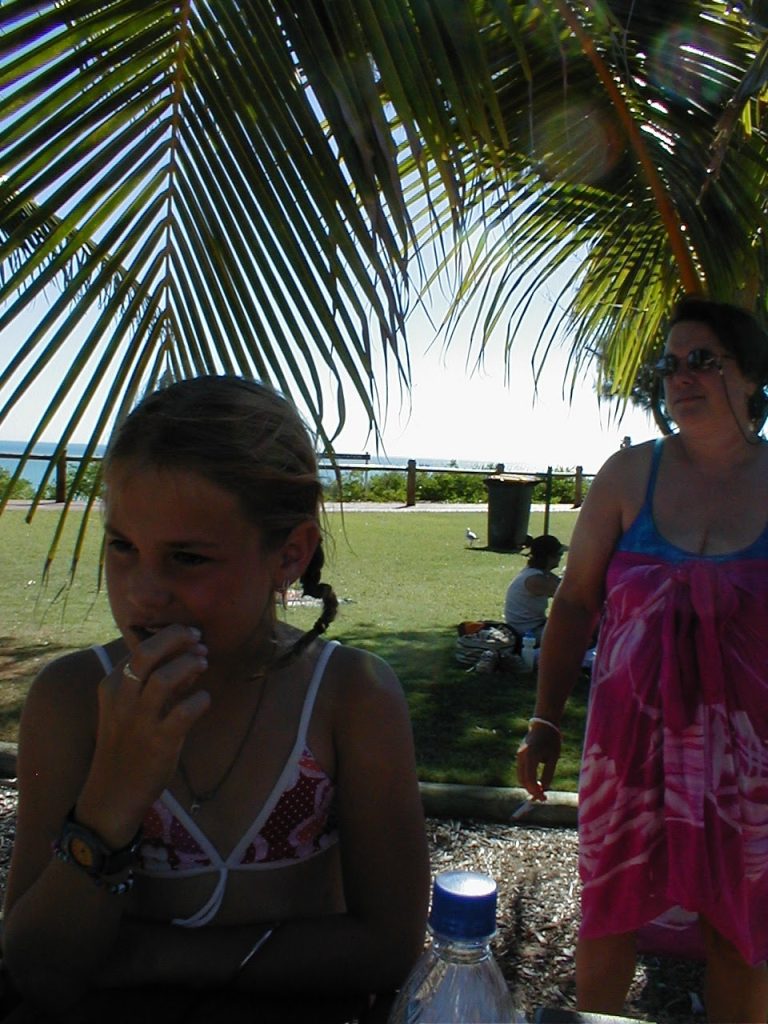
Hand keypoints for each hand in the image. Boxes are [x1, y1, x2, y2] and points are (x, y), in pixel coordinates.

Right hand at [80, 625, 209, 842]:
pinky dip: (200, 700)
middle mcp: (122, 700)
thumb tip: (189, 658)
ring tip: (203, 662)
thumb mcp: (130, 710)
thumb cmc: (126, 746)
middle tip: (198, 638)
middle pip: (146, 654)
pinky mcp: (159, 743)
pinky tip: (204, 700)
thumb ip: (155, 684)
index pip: (138, 648)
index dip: (167, 637)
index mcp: (111, 686)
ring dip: (190, 664)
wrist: (112, 794)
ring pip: (165, 678)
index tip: (188, 637)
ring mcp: (139, 721)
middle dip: (176, 638)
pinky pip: (184, 712)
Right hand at [516, 724, 560, 801]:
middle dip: (531, 790)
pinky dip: (528, 778)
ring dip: (529, 785)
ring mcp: (519, 755)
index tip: (544, 798)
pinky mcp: (520, 755)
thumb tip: (544, 789)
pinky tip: (538, 782)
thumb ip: (548, 774)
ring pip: (521, 776)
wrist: (544, 724)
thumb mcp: (553, 758)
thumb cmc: (551, 741)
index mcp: (531, 756)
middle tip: (543, 797)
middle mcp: (522, 756)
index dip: (536, 791)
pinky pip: (522, 771)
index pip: (530, 779)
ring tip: (541, 790)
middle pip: (523, 780)